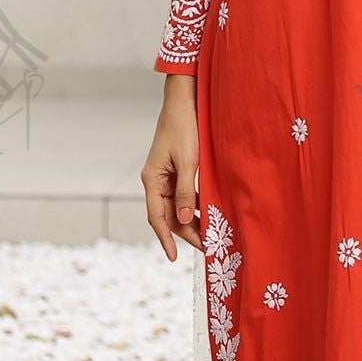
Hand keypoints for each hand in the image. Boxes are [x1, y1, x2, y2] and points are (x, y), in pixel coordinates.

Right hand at [141, 74, 202, 259]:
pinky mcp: (175, 171)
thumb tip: (186, 221)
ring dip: (191, 221)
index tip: (173, 257)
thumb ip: (186, 193)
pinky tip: (208, 214)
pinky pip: (183, 195)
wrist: (184, 103)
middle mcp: (155, 181)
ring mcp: (164, 176)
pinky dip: (194, 206)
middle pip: (168, 215)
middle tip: (206, 247)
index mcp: (152, 180)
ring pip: (176, 207)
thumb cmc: (184, 129)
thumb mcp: (189, 162)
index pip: (156, 217)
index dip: (165, 239)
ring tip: (209, 235)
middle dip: (185, 233)